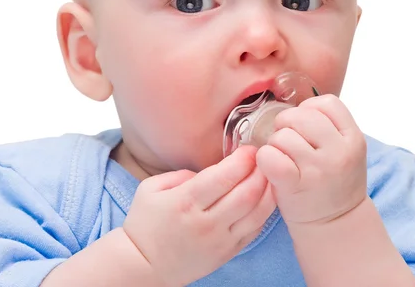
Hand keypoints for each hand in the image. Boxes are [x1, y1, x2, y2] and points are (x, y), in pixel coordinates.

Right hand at [122, 146, 275, 286]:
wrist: (143, 266)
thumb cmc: (145, 223)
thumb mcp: (151, 188)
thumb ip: (180, 173)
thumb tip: (208, 171)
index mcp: (185, 202)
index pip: (223, 177)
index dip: (241, 160)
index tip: (249, 148)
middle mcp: (206, 223)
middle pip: (245, 194)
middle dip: (259, 171)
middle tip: (265, 156)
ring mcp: (219, 241)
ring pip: (256, 213)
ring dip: (268, 190)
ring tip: (271, 173)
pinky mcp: (227, 253)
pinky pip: (255, 230)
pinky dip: (265, 211)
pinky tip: (267, 196)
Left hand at [256, 94, 366, 226]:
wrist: (335, 226)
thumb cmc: (332, 181)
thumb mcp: (343, 149)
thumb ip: (327, 125)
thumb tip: (291, 103)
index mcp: (354, 138)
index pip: (326, 103)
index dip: (309, 110)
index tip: (306, 126)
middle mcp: (340, 152)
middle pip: (300, 115)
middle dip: (287, 124)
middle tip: (289, 142)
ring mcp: (319, 169)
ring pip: (283, 134)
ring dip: (275, 143)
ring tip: (284, 157)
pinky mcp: (297, 185)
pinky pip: (270, 156)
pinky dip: (265, 158)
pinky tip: (273, 166)